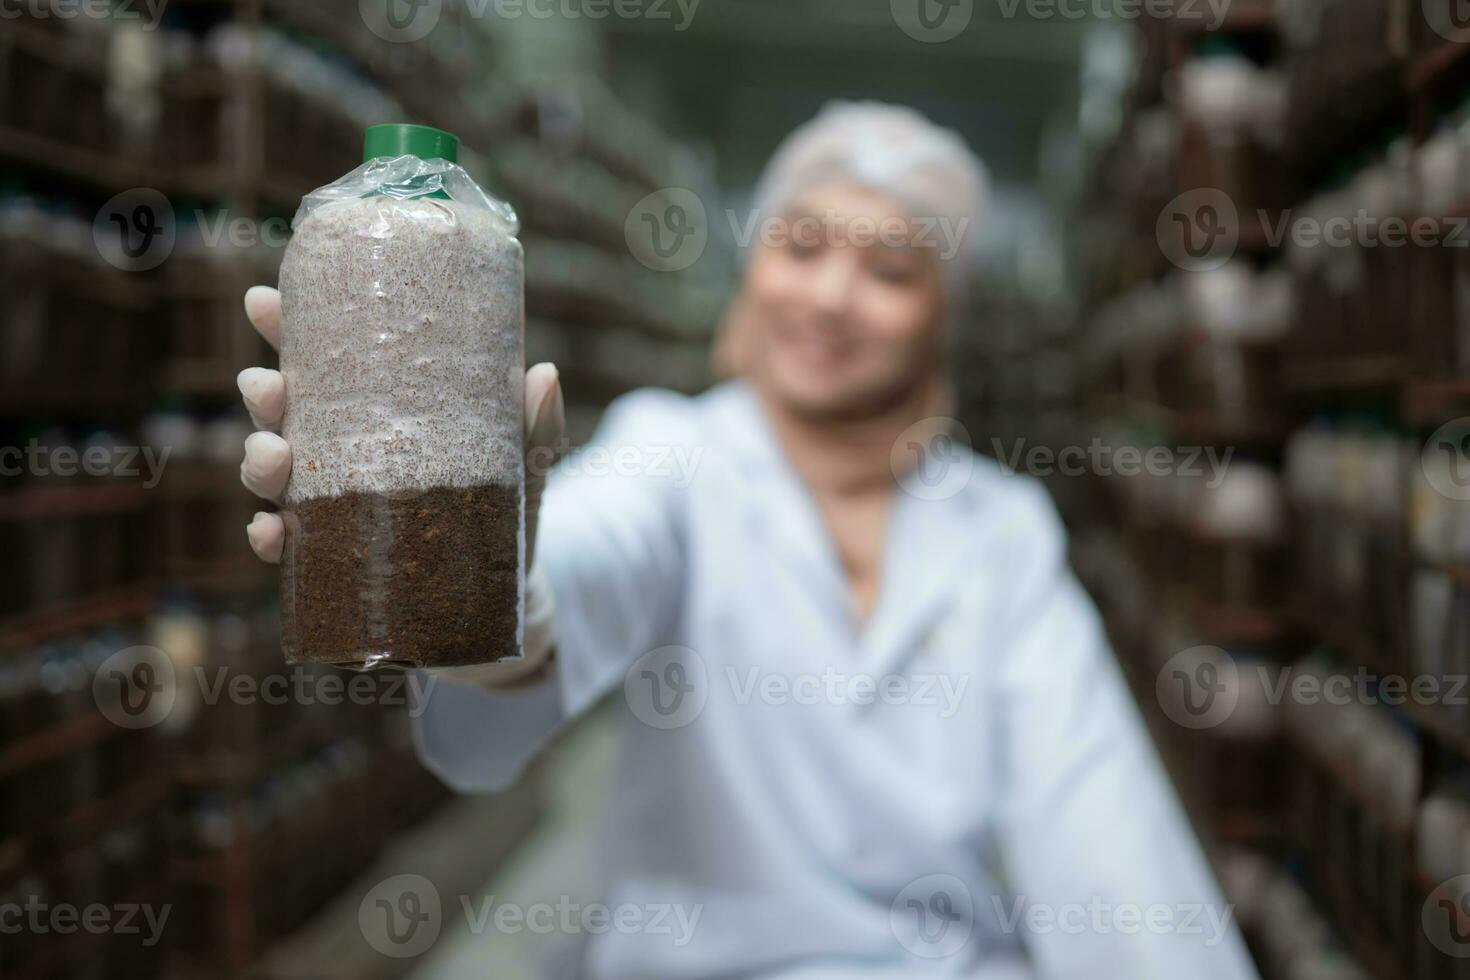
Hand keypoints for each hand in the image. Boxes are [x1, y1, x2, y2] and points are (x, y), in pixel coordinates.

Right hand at [237, 285, 564, 564]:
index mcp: (375, 410)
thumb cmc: (508, 503)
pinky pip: (289, 549)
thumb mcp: (523, 457)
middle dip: (264, 393)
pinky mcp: (335, 557)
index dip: (284, 328)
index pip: (319, 361)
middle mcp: (341, 452)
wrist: (512, 588)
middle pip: (283, 413)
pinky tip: (271, 531)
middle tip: (268, 385)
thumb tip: (542, 375)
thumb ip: (533, 423)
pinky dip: (271, 540)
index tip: (264, 301)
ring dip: (259, 461)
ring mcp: (333, 505)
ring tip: (273, 455)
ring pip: (275, 475)